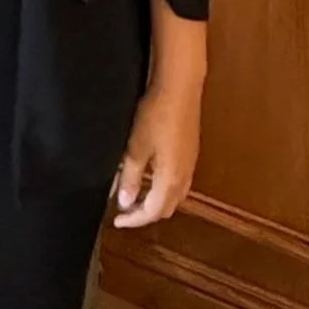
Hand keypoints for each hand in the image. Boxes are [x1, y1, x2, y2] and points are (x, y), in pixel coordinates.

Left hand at [112, 85, 198, 226]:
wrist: (180, 87)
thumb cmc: (156, 115)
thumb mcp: (136, 148)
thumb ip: (131, 178)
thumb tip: (125, 203)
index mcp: (170, 179)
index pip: (153, 212)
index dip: (134, 220)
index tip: (117, 221)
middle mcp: (185, 176)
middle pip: (167, 208)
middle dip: (147, 214)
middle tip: (126, 213)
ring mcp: (190, 163)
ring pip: (175, 196)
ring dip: (157, 202)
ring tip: (137, 198)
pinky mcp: (191, 152)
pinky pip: (180, 182)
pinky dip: (165, 189)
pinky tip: (152, 178)